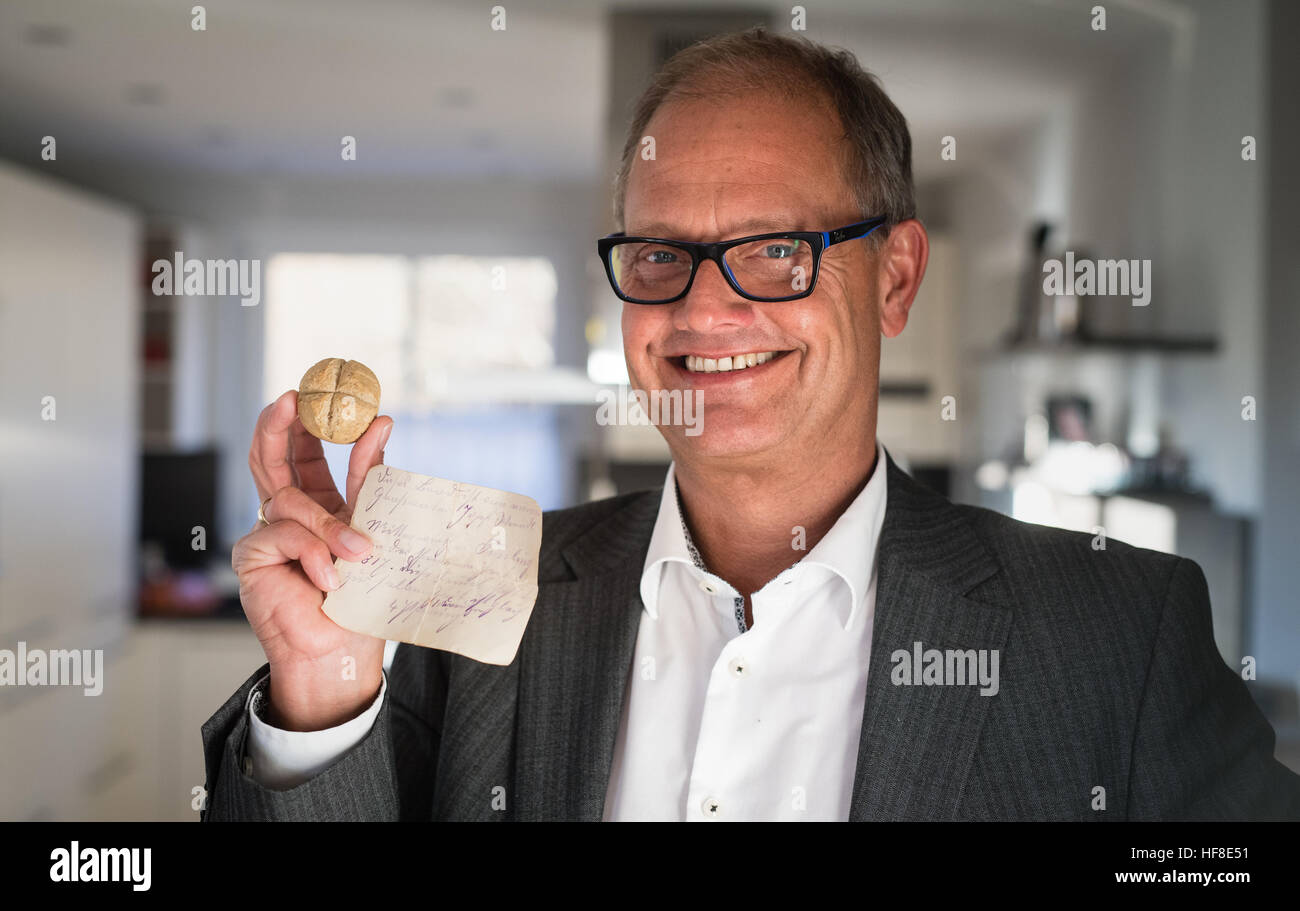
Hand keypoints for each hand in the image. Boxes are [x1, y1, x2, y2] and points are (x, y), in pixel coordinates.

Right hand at [231, 389, 393, 730]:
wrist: (342, 649)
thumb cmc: (360, 597)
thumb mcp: (371, 526)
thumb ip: (368, 478)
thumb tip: (381, 422)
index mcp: (316, 506)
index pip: (302, 453)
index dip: (306, 422)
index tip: (320, 390)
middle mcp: (285, 515)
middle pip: (270, 457)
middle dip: (278, 425)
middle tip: (291, 398)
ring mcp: (265, 534)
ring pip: (288, 498)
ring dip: (328, 525)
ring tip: (359, 554)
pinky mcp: (250, 556)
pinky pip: (283, 534)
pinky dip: (313, 554)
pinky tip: (329, 579)